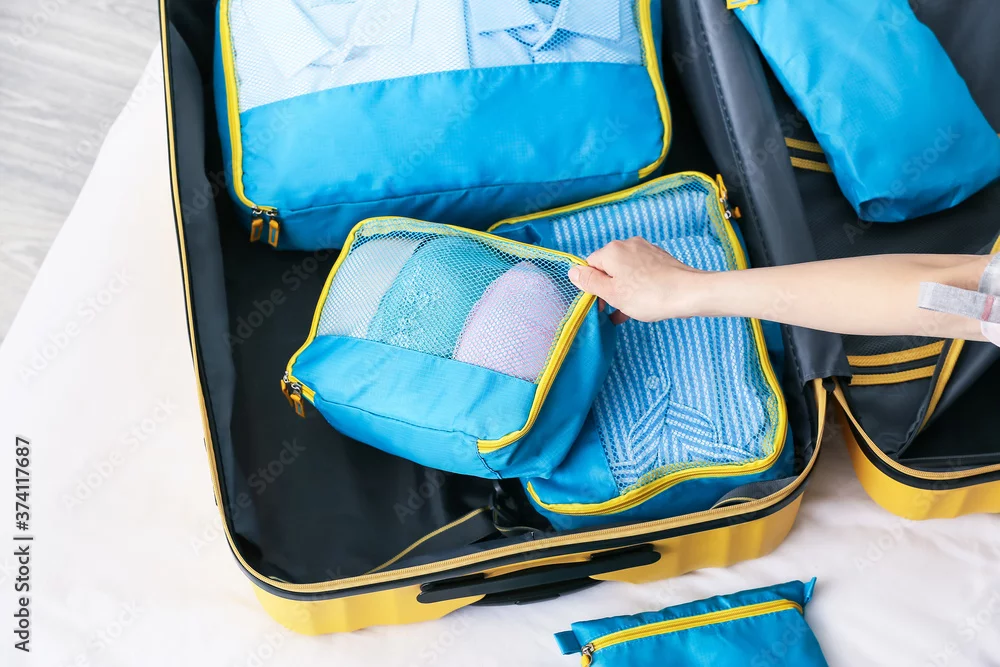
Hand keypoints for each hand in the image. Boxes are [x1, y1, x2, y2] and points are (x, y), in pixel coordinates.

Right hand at [568, 237, 705, 323]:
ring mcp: (646, 251)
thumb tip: (572, 271)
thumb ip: (589, 282)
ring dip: (622, 290)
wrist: (689, 293)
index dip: (590, 286)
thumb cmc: (649, 295)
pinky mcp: (660, 259)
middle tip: (612, 309)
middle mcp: (628, 245)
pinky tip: (641, 305)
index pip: (590, 265)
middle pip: (608, 267)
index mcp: (612, 251)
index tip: (597, 304)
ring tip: (627, 311)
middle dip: (608, 288)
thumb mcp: (612, 293)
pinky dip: (637, 287)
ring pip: (625, 272)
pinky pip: (640, 272)